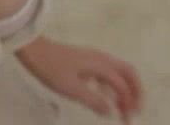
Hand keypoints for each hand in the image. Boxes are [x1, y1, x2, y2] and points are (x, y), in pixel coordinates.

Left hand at [16, 37, 142, 121]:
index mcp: (101, 65)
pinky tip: (105, 97)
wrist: (34, 50)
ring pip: (117, 73)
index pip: (122, 84)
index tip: (127, 120)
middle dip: (135, 91)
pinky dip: (111, 86)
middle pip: (128, 73)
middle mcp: (102, 59)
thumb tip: (110, 112)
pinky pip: (106, 73)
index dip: (128, 102)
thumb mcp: (71, 89)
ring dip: (123, 90)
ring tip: (122, 108)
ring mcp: (94, 58)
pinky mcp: (86, 61)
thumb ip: (93, 100)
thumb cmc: (51, 69)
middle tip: (135, 110)